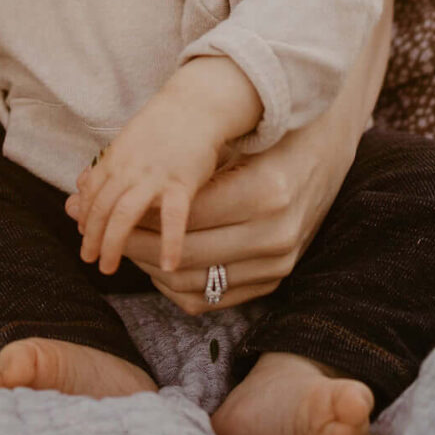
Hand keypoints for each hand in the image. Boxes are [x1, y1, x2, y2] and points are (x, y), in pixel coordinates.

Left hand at [72, 95, 223, 278]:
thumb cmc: (161, 127)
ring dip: (113, 244)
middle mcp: (128, 169)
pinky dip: (170, 243)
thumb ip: (103, 166)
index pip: (91, 194)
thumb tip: (78, 187)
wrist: (193, 106)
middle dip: (92, 237)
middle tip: (89, 259)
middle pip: (101, 208)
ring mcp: (153, 177)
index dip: (84, 217)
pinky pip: (173, 218)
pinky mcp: (181, 183)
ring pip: (124, 215)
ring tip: (108, 267)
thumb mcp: (125, 143)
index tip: (84, 235)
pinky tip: (167, 265)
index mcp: (114, 159)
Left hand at [117, 99, 359, 310]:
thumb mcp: (239, 140)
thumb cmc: (276, 135)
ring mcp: (279, 263)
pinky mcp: (274, 280)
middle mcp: (276, 234)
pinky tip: (157, 263)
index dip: (140, 215)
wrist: (328, 153)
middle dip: (136, 245)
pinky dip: (175, 286)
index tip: (110, 206)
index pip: (184, 216)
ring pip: (193, 282)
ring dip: (150, 268)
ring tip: (128, 245)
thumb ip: (189, 168)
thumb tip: (115, 188)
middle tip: (107, 232)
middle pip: (185, 254)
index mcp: (267, 192)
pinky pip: (211, 299)